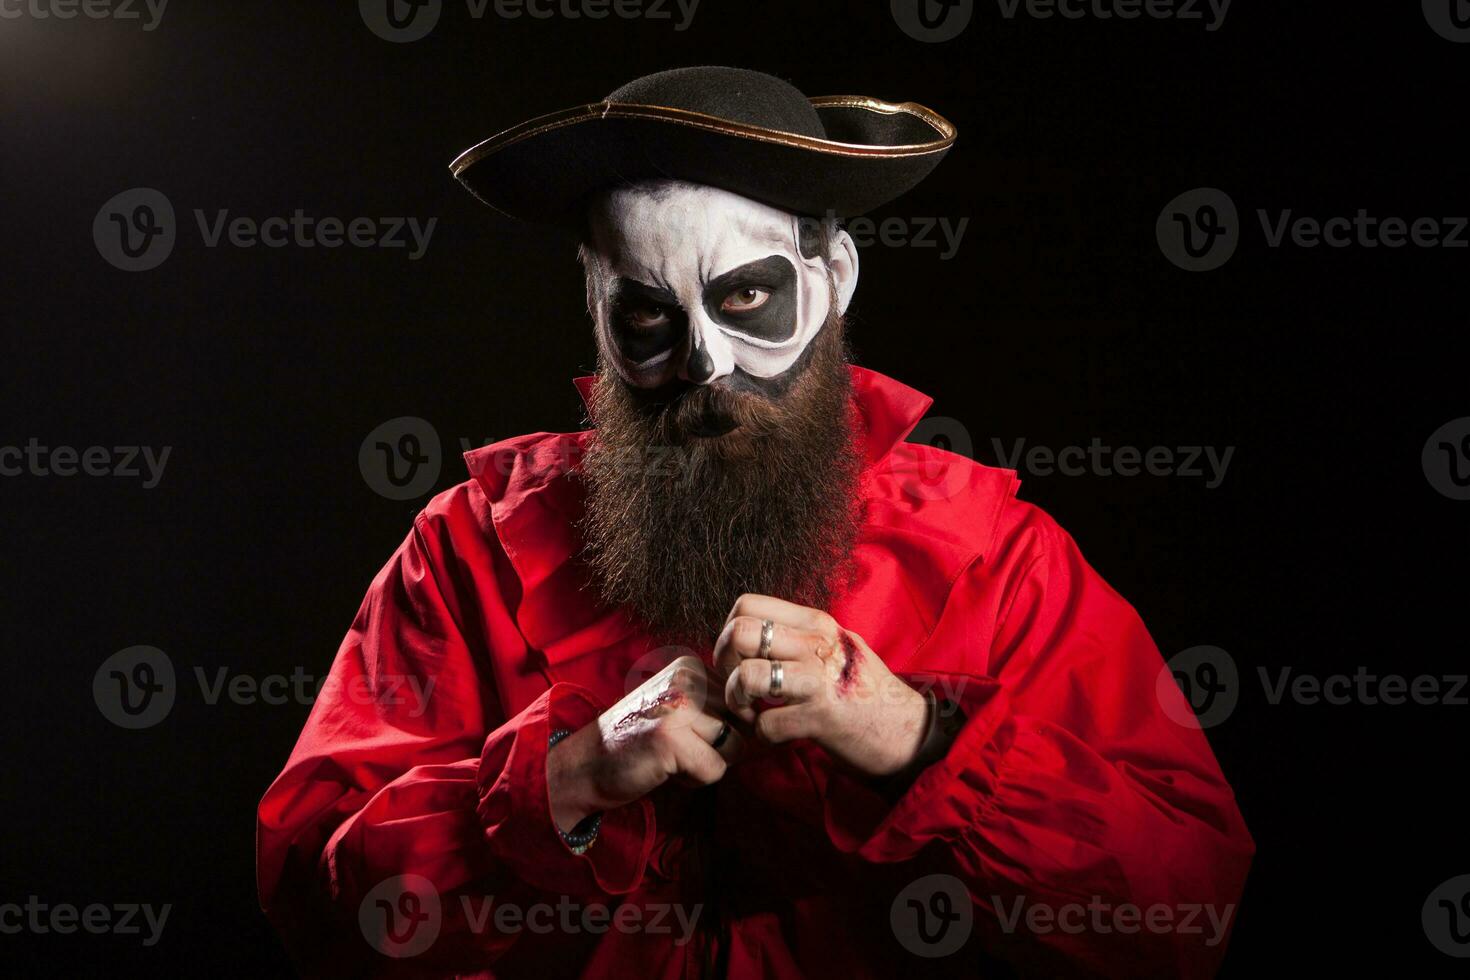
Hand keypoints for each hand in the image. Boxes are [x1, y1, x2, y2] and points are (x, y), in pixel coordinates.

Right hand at [547, 655, 740, 831]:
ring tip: (671, 757)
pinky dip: (694, 780)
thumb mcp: (679, 707)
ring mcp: (680, 706)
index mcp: (691, 666)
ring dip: (707, 764)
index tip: (685, 732)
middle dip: (718, 748)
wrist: (584, 764)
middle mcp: (687, 678)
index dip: (723, 730)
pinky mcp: (673, 738)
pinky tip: (664, 768)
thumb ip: (717, 705)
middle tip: (677, 748)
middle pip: (744, 726)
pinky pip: (715, 770)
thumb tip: (769, 724)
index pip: (744, 704)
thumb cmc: (638, 741)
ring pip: (735, 748)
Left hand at [713, 595, 929, 777]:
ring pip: (748, 676)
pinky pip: (766, 725)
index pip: (747, 605)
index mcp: (817, 623)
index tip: (741, 658)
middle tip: (741, 686)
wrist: (909, 732)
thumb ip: (798, 637)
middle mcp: (817, 644)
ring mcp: (819, 680)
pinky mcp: (822, 717)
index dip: (729, 632)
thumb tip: (751, 632)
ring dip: (739, 701)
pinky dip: (764, 736)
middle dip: (725, 666)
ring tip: (754, 711)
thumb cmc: (865, 692)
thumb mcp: (837, 647)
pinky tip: (779, 735)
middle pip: (739, 634)